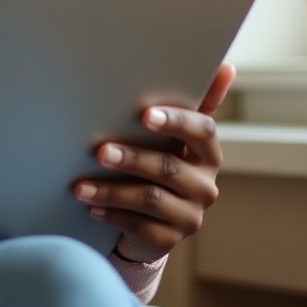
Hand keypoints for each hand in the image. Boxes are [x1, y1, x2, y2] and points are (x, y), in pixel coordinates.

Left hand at [73, 63, 235, 263]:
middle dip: (132, 158)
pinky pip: (139, 226)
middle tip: (99, 151)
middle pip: (169, 168)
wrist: (151, 214)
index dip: (176, 122)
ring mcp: (190, 215)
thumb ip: (195, 101)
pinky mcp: (170, 239)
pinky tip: (90, 206)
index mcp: (207, 152)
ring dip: (111, 191)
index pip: (202, 131)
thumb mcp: (171, 132)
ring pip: (150, 199)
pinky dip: (112, 214)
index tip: (145, 115)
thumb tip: (226, 66)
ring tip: (80, 186)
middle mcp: (205, 185)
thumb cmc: (159, 157)